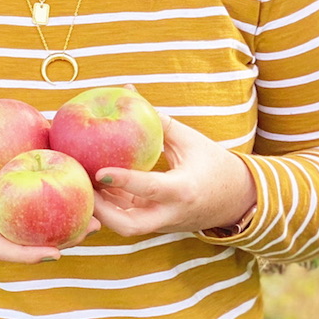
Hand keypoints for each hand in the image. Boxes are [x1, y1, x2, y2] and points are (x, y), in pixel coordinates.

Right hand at [0, 130, 100, 263]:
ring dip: (60, 222)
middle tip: (93, 228)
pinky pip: (24, 202)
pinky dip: (47, 198)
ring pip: (28, 223)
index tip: (56, 254)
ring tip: (93, 212)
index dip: (28, 255)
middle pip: (24, 240)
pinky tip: (69, 183)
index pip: (0, 247)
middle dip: (59, 240)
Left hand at [92, 112, 255, 239]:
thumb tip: (128, 92)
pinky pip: (128, 219)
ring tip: (82, 181)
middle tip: (81, 184)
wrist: (237, 199)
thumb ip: (158, 121)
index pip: (150, 189)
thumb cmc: (213, 163)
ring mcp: (163, 224)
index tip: (99, 171)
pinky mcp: (156, 226)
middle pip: (129, 226)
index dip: (124, 181)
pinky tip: (94, 184)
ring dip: (101, 208)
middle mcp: (171, 214)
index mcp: (184, 190)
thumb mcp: (190, 140)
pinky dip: (110, 205)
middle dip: (101, 212)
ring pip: (124, 226)